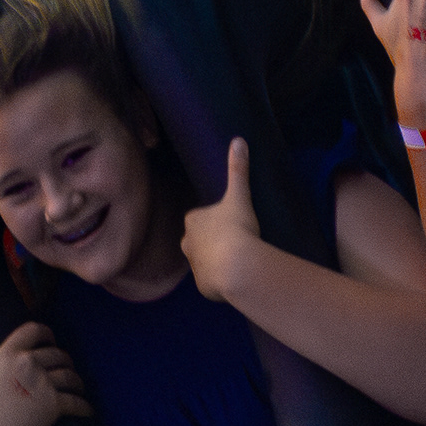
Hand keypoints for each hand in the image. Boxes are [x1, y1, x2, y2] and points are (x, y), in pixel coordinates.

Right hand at [0, 321, 89, 425]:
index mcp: (8, 354)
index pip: (33, 331)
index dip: (45, 332)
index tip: (50, 338)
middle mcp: (29, 362)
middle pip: (56, 353)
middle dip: (63, 359)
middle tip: (64, 367)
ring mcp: (44, 382)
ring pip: (70, 375)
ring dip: (76, 380)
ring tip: (78, 386)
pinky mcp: (56, 403)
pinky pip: (76, 401)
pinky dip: (84, 406)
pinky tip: (87, 409)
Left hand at [179, 139, 265, 305]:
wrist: (237, 268)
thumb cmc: (236, 229)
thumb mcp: (239, 196)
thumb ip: (238, 169)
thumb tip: (238, 140)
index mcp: (192, 221)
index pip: (200, 218)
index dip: (215, 220)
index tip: (231, 223)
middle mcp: (187, 244)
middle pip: (198, 240)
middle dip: (213, 241)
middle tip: (236, 241)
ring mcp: (194, 267)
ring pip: (203, 261)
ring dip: (215, 260)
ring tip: (237, 259)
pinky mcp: (203, 286)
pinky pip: (210, 280)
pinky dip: (219, 279)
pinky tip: (234, 277)